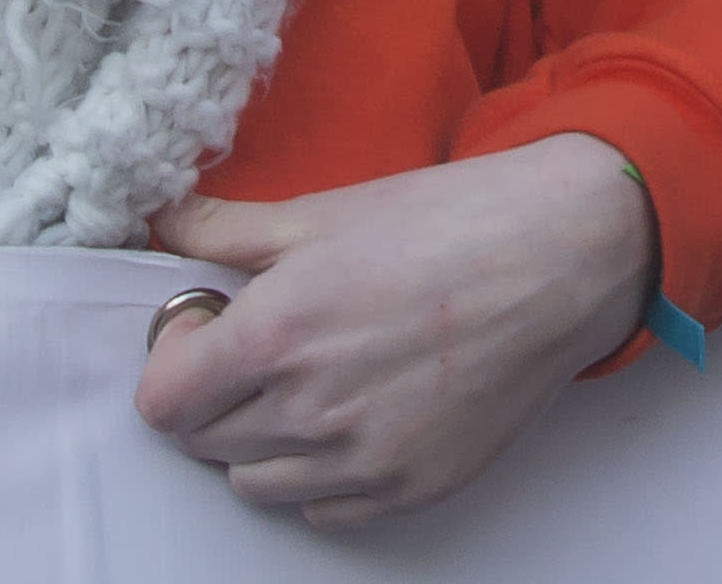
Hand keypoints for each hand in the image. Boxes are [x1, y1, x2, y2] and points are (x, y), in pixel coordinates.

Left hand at [136, 135, 654, 527]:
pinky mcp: (411, 489)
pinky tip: (353, 414)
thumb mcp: (326, 212)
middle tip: (259, 346)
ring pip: (255, 482)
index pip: (162, 400)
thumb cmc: (448, 222)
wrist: (559, 257)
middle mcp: (312, 409)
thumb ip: (227, 228)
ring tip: (309, 379)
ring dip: (260, 438)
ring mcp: (364, 460)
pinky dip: (318, 474)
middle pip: (202, 443)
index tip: (206, 330)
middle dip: (214, 394)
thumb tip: (164, 222)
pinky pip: (321, 510)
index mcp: (278, 331)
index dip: (174, 361)